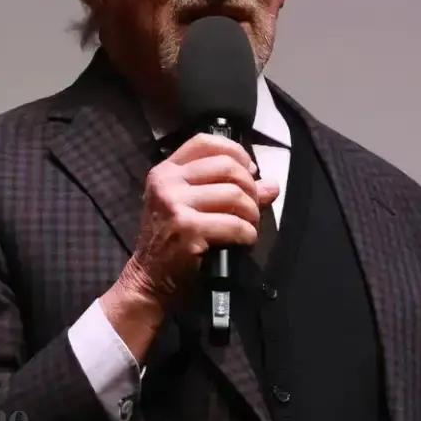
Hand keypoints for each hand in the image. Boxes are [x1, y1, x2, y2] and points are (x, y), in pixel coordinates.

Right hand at [113, 133, 278, 306]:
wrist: (148, 279)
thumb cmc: (172, 240)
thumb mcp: (191, 206)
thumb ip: (229, 189)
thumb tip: (272, 184)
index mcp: (166, 171)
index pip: (205, 142)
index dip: (236, 152)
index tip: (250, 171)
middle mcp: (167, 182)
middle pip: (227, 166)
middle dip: (250, 187)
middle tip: (251, 206)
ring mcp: (175, 205)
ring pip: (235, 194)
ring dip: (252, 213)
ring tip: (248, 225)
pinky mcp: (188, 229)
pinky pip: (234, 224)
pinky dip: (248, 233)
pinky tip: (244, 240)